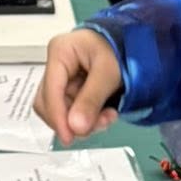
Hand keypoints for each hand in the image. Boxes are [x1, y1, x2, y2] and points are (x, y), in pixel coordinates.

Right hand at [35, 28, 122, 144]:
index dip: (58, 117)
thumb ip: (91, 100)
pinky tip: (104, 114)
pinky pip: (70, 111)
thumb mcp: (108, 74)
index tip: (69, 136)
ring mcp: (61, 78)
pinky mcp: (69, 89)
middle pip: (49, 103)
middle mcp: (55, 64)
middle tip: (96, 126)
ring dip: (81, 122)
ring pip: (60, 110)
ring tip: (106, 118)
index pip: (50, 90)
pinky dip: (86, 118)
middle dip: (71, 120)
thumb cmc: (119, 48)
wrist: (130, 45)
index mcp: (60, 51)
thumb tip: (76, 127)